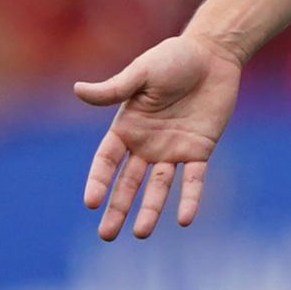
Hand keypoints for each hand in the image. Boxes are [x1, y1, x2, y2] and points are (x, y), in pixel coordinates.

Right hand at [75, 34, 243, 240]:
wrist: (212, 54)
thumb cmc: (173, 58)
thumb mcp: (141, 72)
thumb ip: (114, 88)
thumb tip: (77, 90)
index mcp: (126, 128)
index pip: (106, 162)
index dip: (98, 181)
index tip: (91, 202)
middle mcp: (146, 144)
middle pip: (128, 183)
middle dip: (117, 208)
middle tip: (106, 235)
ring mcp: (173, 149)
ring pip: (158, 187)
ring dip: (150, 210)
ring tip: (140, 234)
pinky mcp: (200, 149)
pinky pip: (194, 179)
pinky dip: (189, 198)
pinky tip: (184, 220)